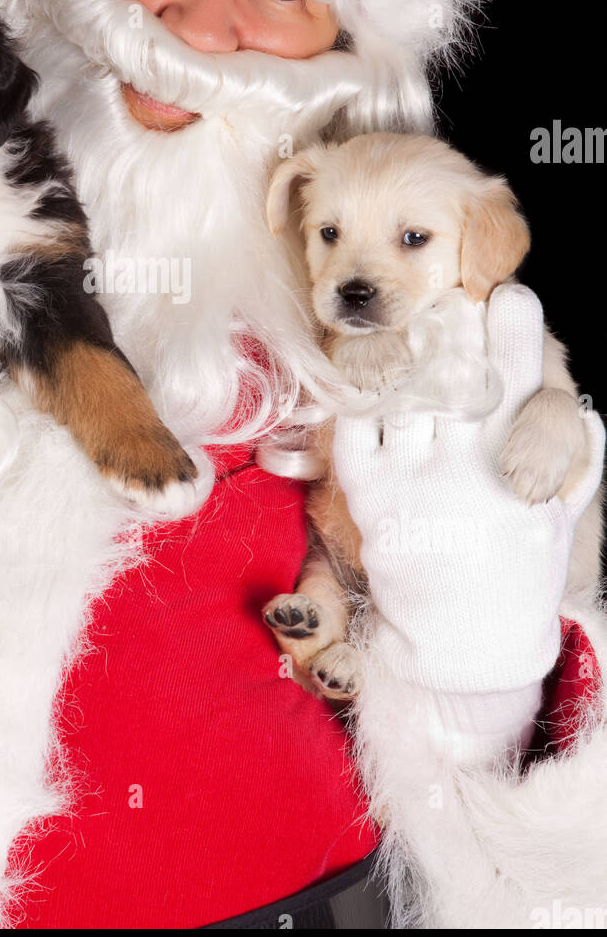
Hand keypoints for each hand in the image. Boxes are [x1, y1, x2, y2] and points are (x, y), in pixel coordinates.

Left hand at [333, 284, 603, 697]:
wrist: (462, 641)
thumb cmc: (515, 571)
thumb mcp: (557, 518)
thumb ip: (573, 461)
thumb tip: (580, 404)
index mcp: (518, 466)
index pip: (522, 384)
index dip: (515, 336)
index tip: (509, 296)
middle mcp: (466, 465)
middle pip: (457, 375)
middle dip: (454, 328)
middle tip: (450, 295)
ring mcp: (413, 477)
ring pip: (404, 389)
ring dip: (403, 347)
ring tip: (402, 319)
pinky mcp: (368, 493)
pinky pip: (355, 425)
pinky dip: (357, 391)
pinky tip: (361, 366)